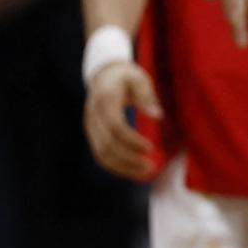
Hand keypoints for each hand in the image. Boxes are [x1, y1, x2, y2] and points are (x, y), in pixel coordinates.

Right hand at [84, 60, 162, 179]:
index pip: (115, 126)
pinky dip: (116, 166)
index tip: (150, 149)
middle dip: (129, 159)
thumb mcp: (139, 79)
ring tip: (145, 172)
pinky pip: (101, 155)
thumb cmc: (126, 77)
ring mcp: (90, 126)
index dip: (132, 141)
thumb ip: (146, 96)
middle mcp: (93, 114)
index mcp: (105, 99)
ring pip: (102, 154)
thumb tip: (157, 115)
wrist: (104, 76)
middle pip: (108, 144)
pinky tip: (133, 170)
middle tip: (152, 167)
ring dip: (123, 167)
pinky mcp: (92, 134)